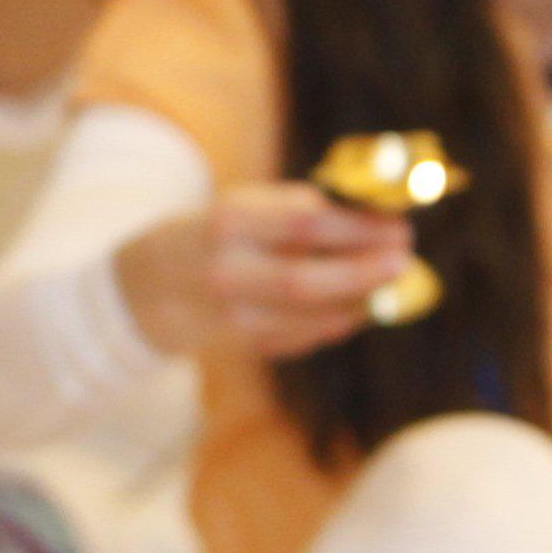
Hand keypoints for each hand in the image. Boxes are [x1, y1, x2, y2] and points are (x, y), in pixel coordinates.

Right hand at [194, 180, 415, 362]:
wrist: (146, 286)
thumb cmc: (213, 234)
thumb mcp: (244, 205)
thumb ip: (299, 210)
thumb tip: (374, 215)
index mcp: (227, 222)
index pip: (304, 223)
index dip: (358, 227)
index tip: (398, 225)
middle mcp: (224, 272)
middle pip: (305, 279)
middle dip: (363, 272)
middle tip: (405, 261)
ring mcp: (229, 317)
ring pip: (308, 317)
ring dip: (359, 302)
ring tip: (391, 285)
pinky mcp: (241, 346)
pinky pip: (302, 337)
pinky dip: (337, 322)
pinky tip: (359, 307)